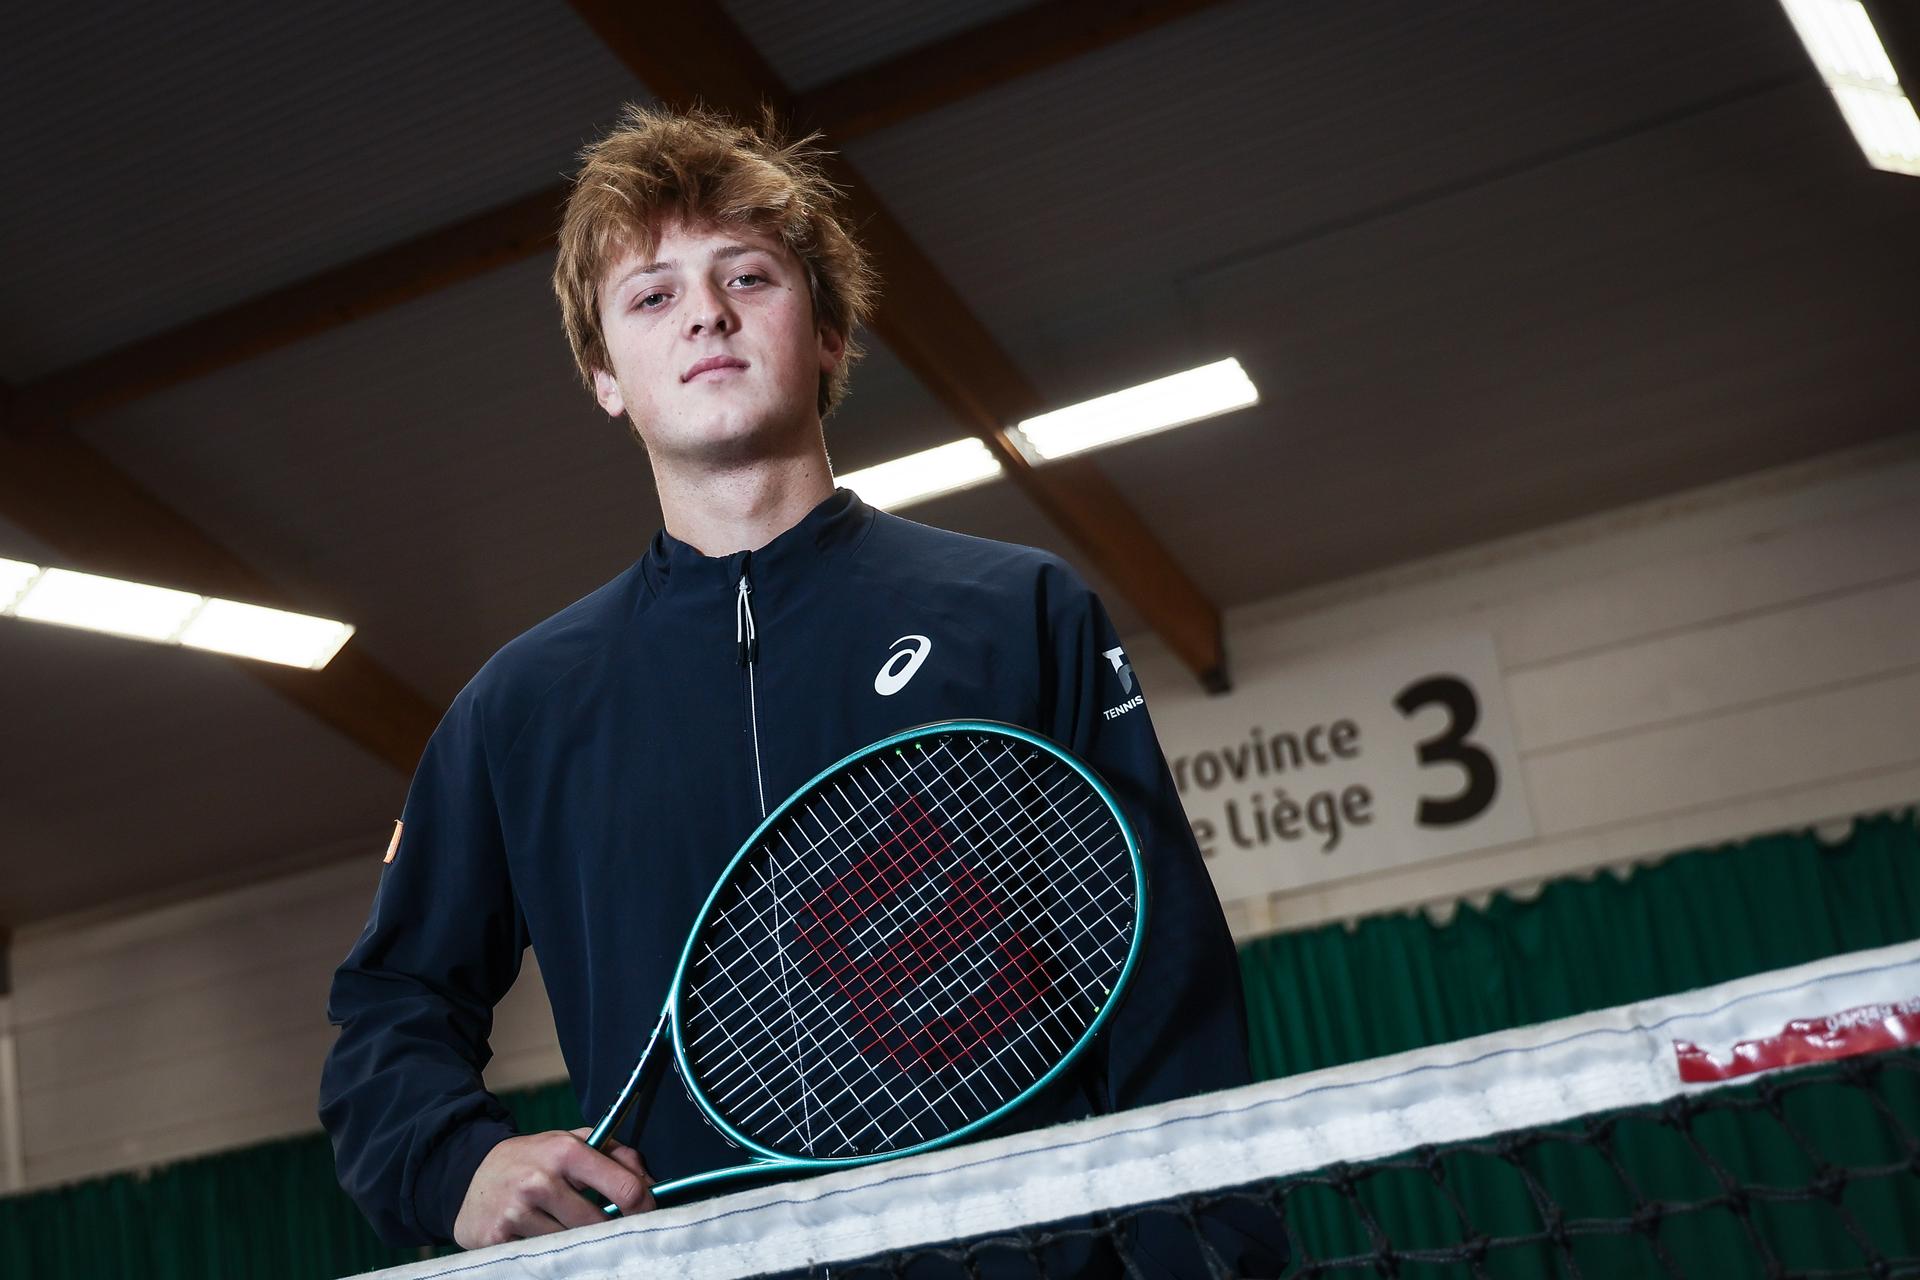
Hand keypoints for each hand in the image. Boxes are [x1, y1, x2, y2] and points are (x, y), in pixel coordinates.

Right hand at [453, 1127, 654, 1248]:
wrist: (470, 1174)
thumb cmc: (533, 1159)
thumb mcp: (573, 1142)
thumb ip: (617, 1155)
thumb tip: (652, 1185)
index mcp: (566, 1151)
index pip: (625, 1188)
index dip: (644, 1208)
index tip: (647, 1215)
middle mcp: (541, 1180)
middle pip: (599, 1225)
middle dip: (608, 1230)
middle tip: (607, 1229)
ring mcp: (517, 1211)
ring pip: (571, 1245)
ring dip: (576, 1242)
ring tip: (568, 1229)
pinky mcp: (498, 1238)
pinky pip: (541, 1257)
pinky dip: (548, 1253)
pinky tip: (542, 1238)